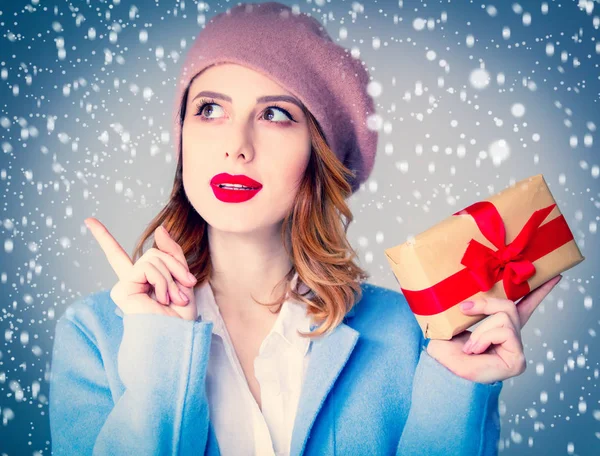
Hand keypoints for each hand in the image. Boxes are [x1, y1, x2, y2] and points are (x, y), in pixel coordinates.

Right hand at [85, 217, 198, 320]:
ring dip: (171, 277)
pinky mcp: (122, 289)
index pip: (118, 255)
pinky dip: (162, 280)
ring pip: (153, 258)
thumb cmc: (182, 317)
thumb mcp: (183, 280)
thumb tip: (160, 229)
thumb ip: (172, 254)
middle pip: (155, 253)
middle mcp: (130, 281)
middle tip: (186, 287)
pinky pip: (147, 268)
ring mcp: (124, 285)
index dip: (103, 237)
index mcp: (142, 280)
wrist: (177, 337)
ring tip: (174, 298)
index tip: (89, 221)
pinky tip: (162, 298)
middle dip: (176, 268)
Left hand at [425, 274, 562, 383]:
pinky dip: (485, 337)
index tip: (555, 276)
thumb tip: (467, 297)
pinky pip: (504, 332)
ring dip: (482, 329)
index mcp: (500, 327)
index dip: (539, 292)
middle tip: (464, 308)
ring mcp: (516, 348)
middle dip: (486, 304)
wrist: (445, 371)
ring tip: (471, 345)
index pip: (523, 306)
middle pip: (509, 306)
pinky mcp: (518, 359)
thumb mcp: (453, 323)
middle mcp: (511, 336)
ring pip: (505, 317)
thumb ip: (466, 309)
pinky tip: (477, 350)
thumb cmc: (447, 350)